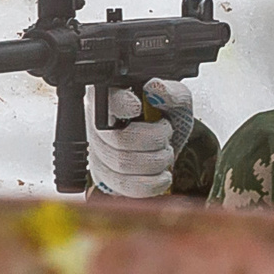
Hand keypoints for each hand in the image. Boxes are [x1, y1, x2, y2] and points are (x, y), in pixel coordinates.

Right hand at [86, 80, 194, 196]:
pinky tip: (161, 174)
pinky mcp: (105, 178)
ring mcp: (97, 154)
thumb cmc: (165, 119)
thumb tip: (155, 87)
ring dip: (155, 161)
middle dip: (154, 139)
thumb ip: (172, 92)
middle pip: (118, 138)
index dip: (121, 105)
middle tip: (166, 134)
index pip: (105, 100)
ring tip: (164, 152)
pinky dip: (151, 183)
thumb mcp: (177, 101)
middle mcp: (97, 126)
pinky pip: (125, 186)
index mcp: (111, 99)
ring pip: (122, 165)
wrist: (166, 145)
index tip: (137, 107)